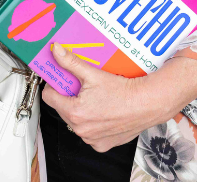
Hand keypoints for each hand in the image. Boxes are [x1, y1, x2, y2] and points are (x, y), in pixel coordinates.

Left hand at [41, 44, 179, 151]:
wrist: (147, 104)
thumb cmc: (123, 92)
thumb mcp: (93, 73)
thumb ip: (70, 62)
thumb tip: (56, 51)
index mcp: (74, 113)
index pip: (49, 97)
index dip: (54, 85)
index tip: (62, 80)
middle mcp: (81, 130)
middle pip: (62, 109)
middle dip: (68, 97)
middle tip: (82, 87)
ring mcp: (92, 139)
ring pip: (75, 121)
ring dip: (80, 110)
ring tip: (94, 99)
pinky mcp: (102, 145)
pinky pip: (90, 133)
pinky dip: (93, 123)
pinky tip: (102, 112)